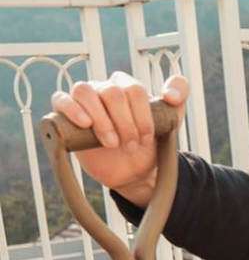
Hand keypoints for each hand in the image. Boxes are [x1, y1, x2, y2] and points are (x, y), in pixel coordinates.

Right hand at [50, 71, 188, 206]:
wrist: (132, 172)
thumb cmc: (149, 145)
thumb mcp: (168, 124)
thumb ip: (177, 104)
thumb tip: (171, 96)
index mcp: (127, 87)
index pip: (133, 88)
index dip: (142, 115)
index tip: (148, 137)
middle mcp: (104, 89)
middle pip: (112, 92)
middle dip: (126, 123)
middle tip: (132, 145)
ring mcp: (84, 100)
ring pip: (86, 91)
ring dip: (102, 120)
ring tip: (112, 143)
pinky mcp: (66, 115)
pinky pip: (61, 99)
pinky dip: (72, 109)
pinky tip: (85, 124)